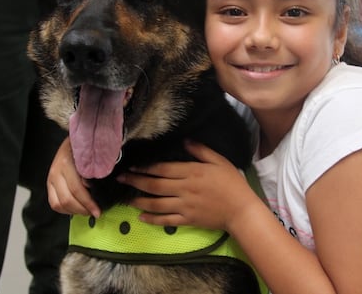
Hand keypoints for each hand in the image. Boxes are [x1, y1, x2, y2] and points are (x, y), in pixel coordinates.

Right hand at [47, 137, 100, 216]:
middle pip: (67, 199)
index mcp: (66, 164)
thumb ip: (95, 172)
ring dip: (74, 211)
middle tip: (95, 212)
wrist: (73, 140)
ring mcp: (51, 178)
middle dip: (82, 210)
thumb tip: (99, 191)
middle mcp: (56, 171)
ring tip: (87, 211)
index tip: (99, 211)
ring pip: (58, 204)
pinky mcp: (49, 184)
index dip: (88, 203)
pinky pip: (54, 203)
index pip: (77, 190)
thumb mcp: (92, 156)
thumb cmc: (86, 148)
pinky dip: (65, 209)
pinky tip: (77, 208)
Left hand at [118, 141, 261, 232]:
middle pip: (155, 185)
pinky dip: (152, 219)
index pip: (163, 169)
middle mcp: (185, 189)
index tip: (132, 165)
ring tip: (126, 198)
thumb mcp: (219, 161)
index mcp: (192, 172)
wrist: (241, 210)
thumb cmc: (232, 183)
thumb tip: (184, 140)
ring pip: (156, 204)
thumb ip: (201, 150)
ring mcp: (185, 206)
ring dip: (139, 200)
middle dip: (135, 182)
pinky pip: (166, 220)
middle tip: (120, 179)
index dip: (145, 167)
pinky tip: (141, 217)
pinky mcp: (187, 220)